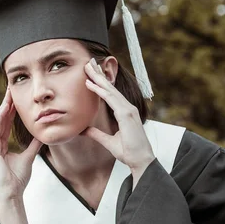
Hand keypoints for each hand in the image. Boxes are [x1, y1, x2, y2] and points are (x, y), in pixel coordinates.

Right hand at [0, 87, 42, 200]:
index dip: (11, 111)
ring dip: (2, 108)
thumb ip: (33, 145)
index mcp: (1, 145)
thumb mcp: (29, 156)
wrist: (13, 192)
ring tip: (8, 95)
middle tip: (10, 90)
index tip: (16, 98)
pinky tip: (4, 109)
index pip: (6, 124)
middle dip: (6, 105)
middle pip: (1, 120)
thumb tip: (41, 135)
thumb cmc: (19, 178)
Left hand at [83, 58, 154, 180]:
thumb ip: (96, 134)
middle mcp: (127, 108)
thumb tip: (84, 129)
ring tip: (88, 67)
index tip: (91, 74)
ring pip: (110, 90)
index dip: (101, 82)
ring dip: (98, 78)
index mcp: (125, 112)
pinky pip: (111, 99)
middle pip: (110, 88)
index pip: (110, 94)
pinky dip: (100, 91)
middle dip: (99, 74)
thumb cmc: (129, 152)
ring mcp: (128, 110)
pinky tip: (91, 84)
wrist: (140, 161)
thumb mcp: (108, 141)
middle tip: (89, 62)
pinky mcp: (127, 114)